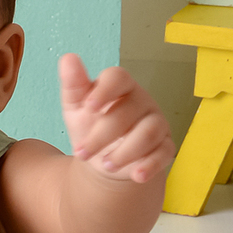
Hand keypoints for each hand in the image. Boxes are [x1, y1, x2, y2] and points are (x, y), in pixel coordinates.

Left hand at [58, 54, 173, 184]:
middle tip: (82, 153)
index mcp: (120, 87)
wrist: (103, 160)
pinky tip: (136, 175)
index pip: (119, 77)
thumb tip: (68, 58)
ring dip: (125, 152)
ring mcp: (156, 123)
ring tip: (106, 165)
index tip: (89, 107)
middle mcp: (142, 101)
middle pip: (128, 111)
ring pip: (149, 132)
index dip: (105, 90)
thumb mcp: (76, 107)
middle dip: (102, 135)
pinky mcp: (165, 146)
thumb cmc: (90, 125)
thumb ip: (73, 85)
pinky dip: (150, 165)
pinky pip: (164, 153)